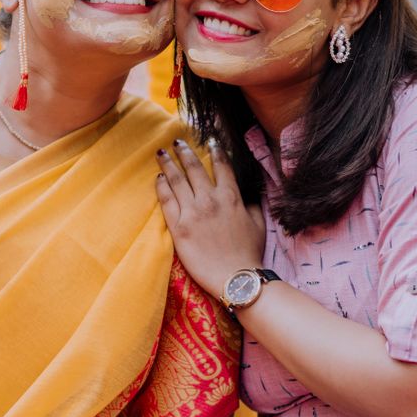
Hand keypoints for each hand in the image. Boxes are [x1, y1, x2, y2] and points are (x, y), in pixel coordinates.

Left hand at [156, 138, 265, 300]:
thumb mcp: (258, 223)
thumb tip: (247, 193)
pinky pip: (166, 201)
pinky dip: (161, 186)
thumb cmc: (249, 252)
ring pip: (177, 180)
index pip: (221, 166)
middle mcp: (210, 199)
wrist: (236, 277)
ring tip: (161, 153)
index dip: (215, 149)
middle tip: (177, 142)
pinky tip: (158, 178)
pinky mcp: (179, 228)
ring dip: (169, 164)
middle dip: (184, 152)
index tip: (210, 139)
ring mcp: (193, 212)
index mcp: (231, 197)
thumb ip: (250, 204)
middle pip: (194, 168)